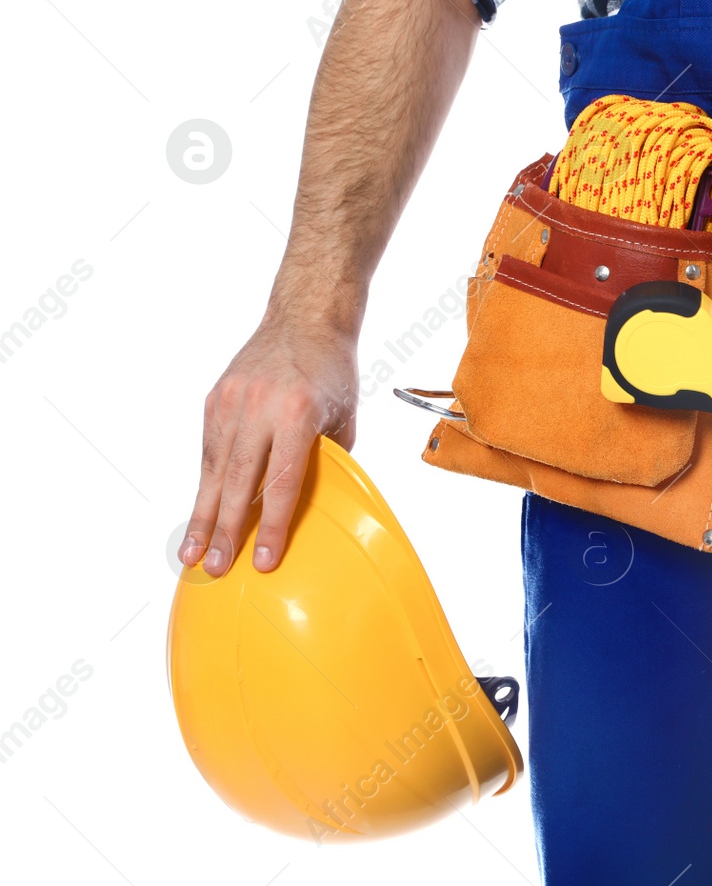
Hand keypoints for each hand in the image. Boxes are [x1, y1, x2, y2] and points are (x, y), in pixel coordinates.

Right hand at [179, 317, 357, 575]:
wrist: (304, 318)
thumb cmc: (332, 371)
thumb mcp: (344, 416)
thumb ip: (328, 460)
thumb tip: (316, 504)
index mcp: (298, 413)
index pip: (281, 482)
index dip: (272, 527)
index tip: (264, 561)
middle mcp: (259, 407)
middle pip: (238, 482)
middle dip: (225, 531)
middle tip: (216, 568)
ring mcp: (231, 402)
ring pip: (213, 470)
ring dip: (203, 515)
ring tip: (193, 553)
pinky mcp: (214, 399)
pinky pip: (208, 450)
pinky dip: (204, 483)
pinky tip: (199, 513)